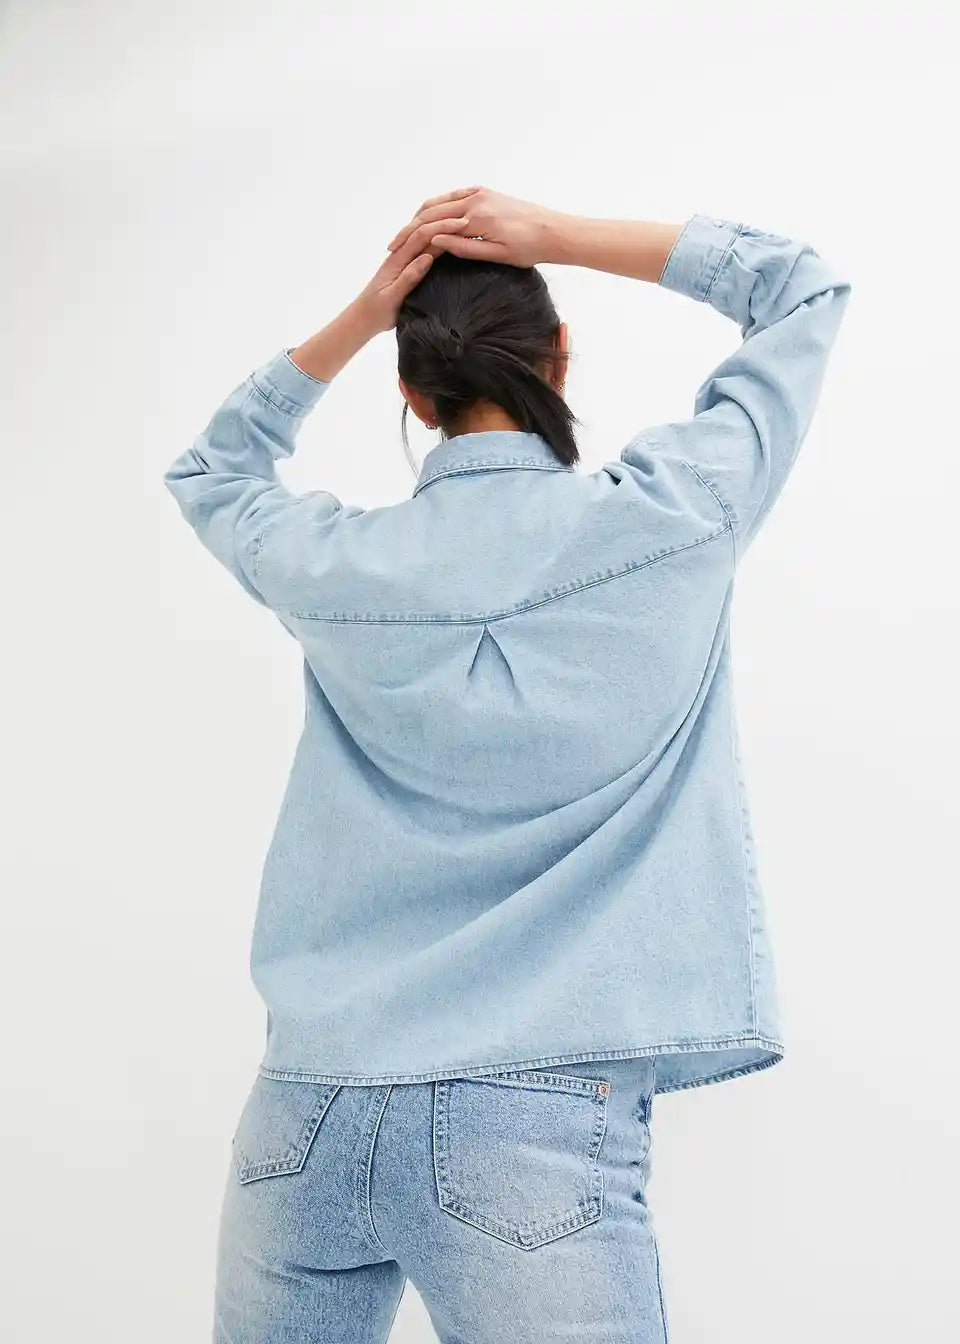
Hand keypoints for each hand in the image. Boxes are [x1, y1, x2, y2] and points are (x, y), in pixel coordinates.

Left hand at [355, 211, 476, 332]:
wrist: (363, 318)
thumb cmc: (376, 312)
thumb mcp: (392, 298)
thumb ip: (408, 277)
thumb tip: (427, 257)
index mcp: (398, 260)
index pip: (422, 236)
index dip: (442, 227)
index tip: (462, 224)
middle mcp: (401, 255)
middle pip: (425, 232)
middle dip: (445, 223)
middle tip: (468, 220)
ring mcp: (404, 260)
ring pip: (425, 238)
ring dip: (442, 228)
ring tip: (462, 224)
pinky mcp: (407, 267)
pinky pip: (424, 249)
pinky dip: (437, 241)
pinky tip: (449, 240)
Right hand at [386, 185, 560, 267]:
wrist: (553, 231)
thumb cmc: (528, 249)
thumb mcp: (495, 255)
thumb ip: (463, 247)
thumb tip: (435, 241)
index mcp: (475, 218)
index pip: (432, 227)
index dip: (410, 239)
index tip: (395, 251)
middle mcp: (474, 200)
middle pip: (430, 212)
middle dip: (409, 228)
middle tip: (393, 244)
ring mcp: (479, 193)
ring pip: (440, 202)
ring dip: (420, 216)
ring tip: (406, 233)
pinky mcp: (485, 192)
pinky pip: (454, 196)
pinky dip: (438, 205)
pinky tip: (429, 217)